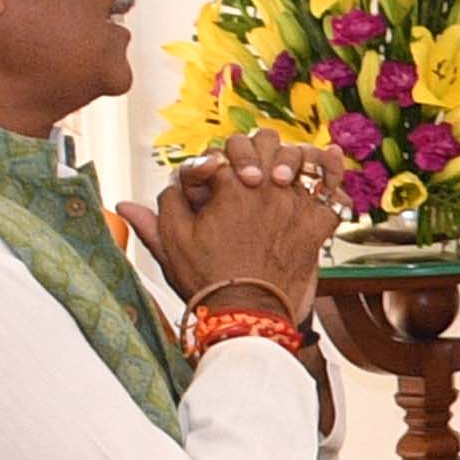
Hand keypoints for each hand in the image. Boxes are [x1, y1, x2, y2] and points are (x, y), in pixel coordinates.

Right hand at [148, 130, 334, 331]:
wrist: (249, 315)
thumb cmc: (209, 281)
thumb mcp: (172, 245)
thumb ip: (157, 215)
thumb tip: (126, 204)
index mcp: (228, 185)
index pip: (219, 155)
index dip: (209, 167)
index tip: (205, 182)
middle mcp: (265, 187)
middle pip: (261, 143)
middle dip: (250, 150)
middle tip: (245, 169)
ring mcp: (295, 204)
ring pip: (298, 158)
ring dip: (289, 156)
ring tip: (281, 164)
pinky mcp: (316, 225)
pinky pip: (333, 190)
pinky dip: (333, 174)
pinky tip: (332, 156)